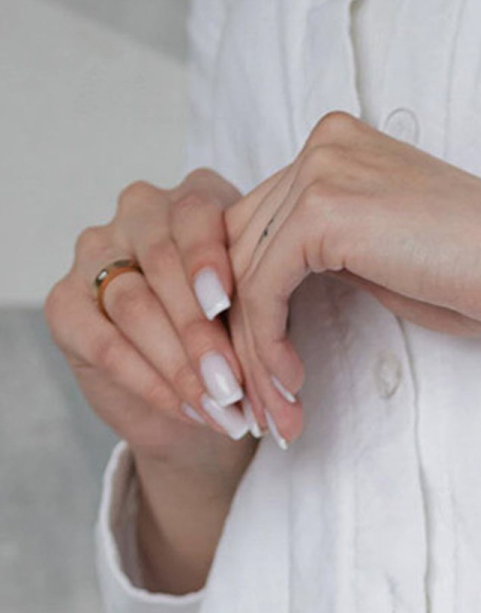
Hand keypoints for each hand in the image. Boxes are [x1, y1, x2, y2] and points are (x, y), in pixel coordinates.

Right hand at [44, 167, 265, 471]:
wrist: (200, 403)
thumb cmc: (239, 345)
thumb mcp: (264, 321)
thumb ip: (265, 315)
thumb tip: (281, 355)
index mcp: (193, 202)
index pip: (196, 212)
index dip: (210, 258)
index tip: (228, 303)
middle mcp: (139, 215)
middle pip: (163, 261)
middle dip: (201, 330)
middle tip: (233, 384)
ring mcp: (96, 255)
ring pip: (134, 304)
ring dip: (180, 364)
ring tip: (221, 407)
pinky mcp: (66, 305)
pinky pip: (105, 343)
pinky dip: (150, 383)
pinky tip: (188, 410)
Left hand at [221, 112, 480, 433]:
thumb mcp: (391, 261)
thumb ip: (334, 259)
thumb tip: (278, 300)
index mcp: (337, 150)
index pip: (260, 227)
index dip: (248, 306)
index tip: (265, 376)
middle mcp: (321, 146)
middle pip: (238, 246)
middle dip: (237, 335)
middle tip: (252, 409)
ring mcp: (320, 171)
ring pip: (243, 272)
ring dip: (250, 355)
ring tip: (274, 417)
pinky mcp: (324, 209)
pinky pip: (263, 286)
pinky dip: (266, 343)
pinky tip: (290, 387)